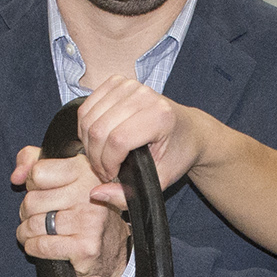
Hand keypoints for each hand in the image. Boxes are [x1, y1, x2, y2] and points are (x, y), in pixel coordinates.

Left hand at [12, 145, 128, 276]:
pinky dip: (33, 247)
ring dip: (27, 232)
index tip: (41, 191)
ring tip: (36, 231)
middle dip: (27, 212)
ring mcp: (90, 220)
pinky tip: (39, 244)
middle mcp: (90, 192)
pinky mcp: (86, 247)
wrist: (110, 243)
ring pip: (33, 225)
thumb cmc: (79, 206)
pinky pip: (41, 246)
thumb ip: (31, 161)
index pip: (37, 173)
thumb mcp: (59, 173)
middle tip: (38, 215)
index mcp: (84, 169)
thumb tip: (16, 177)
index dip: (31, 185)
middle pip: (31, 201)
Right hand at [75, 78, 193, 185]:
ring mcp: (129, 85)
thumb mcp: (160, 180)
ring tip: (103, 156)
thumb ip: (127, 194)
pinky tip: (100, 139)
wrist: (189, 130)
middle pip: (98, 129)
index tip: (112, 175)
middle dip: (96, 157)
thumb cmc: (177, 153)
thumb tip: (95, 193)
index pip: (117, 140)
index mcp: (159, 116)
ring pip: (88, 117)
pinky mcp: (117, 82)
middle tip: (105, 169)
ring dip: (89, 143)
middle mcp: (144, 95)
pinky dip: (86, 127)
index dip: (107, 163)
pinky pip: (87, 106)